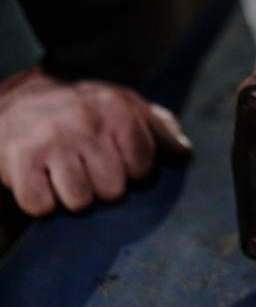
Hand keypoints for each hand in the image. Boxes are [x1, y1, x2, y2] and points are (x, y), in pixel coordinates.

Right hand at [0, 67, 192, 216]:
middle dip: (101, 186)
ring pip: (79, 202)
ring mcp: (52, 141)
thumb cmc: (81, 109)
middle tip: (87, 167)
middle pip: (113, 191)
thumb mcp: (123, 106)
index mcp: (117, 108)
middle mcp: (86, 122)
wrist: (18, 99)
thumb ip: (158, 129)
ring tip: (64, 173)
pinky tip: (41, 179)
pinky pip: (41, 207)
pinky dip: (41, 201)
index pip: (143, 167)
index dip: (133, 173)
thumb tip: (185, 154)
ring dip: (71, 196)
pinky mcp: (21, 160)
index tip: (118, 161)